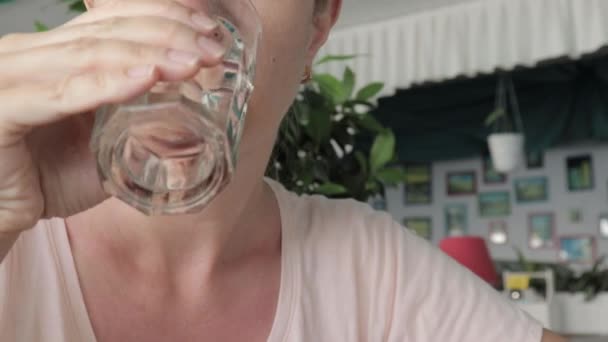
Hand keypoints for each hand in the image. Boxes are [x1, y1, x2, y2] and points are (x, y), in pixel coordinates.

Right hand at [0, 0, 224, 233]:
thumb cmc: (44, 178)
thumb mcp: (98, 145)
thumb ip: (131, 124)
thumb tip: (186, 119)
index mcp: (53, 53)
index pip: (113, 18)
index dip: (163, 15)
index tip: (207, 30)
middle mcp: (29, 54)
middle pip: (107, 29)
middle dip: (168, 33)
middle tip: (213, 48)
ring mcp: (12, 77)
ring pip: (88, 53)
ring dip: (148, 55)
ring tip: (192, 62)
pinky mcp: (2, 109)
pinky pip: (61, 94)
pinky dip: (106, 85)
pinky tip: (146, 79)